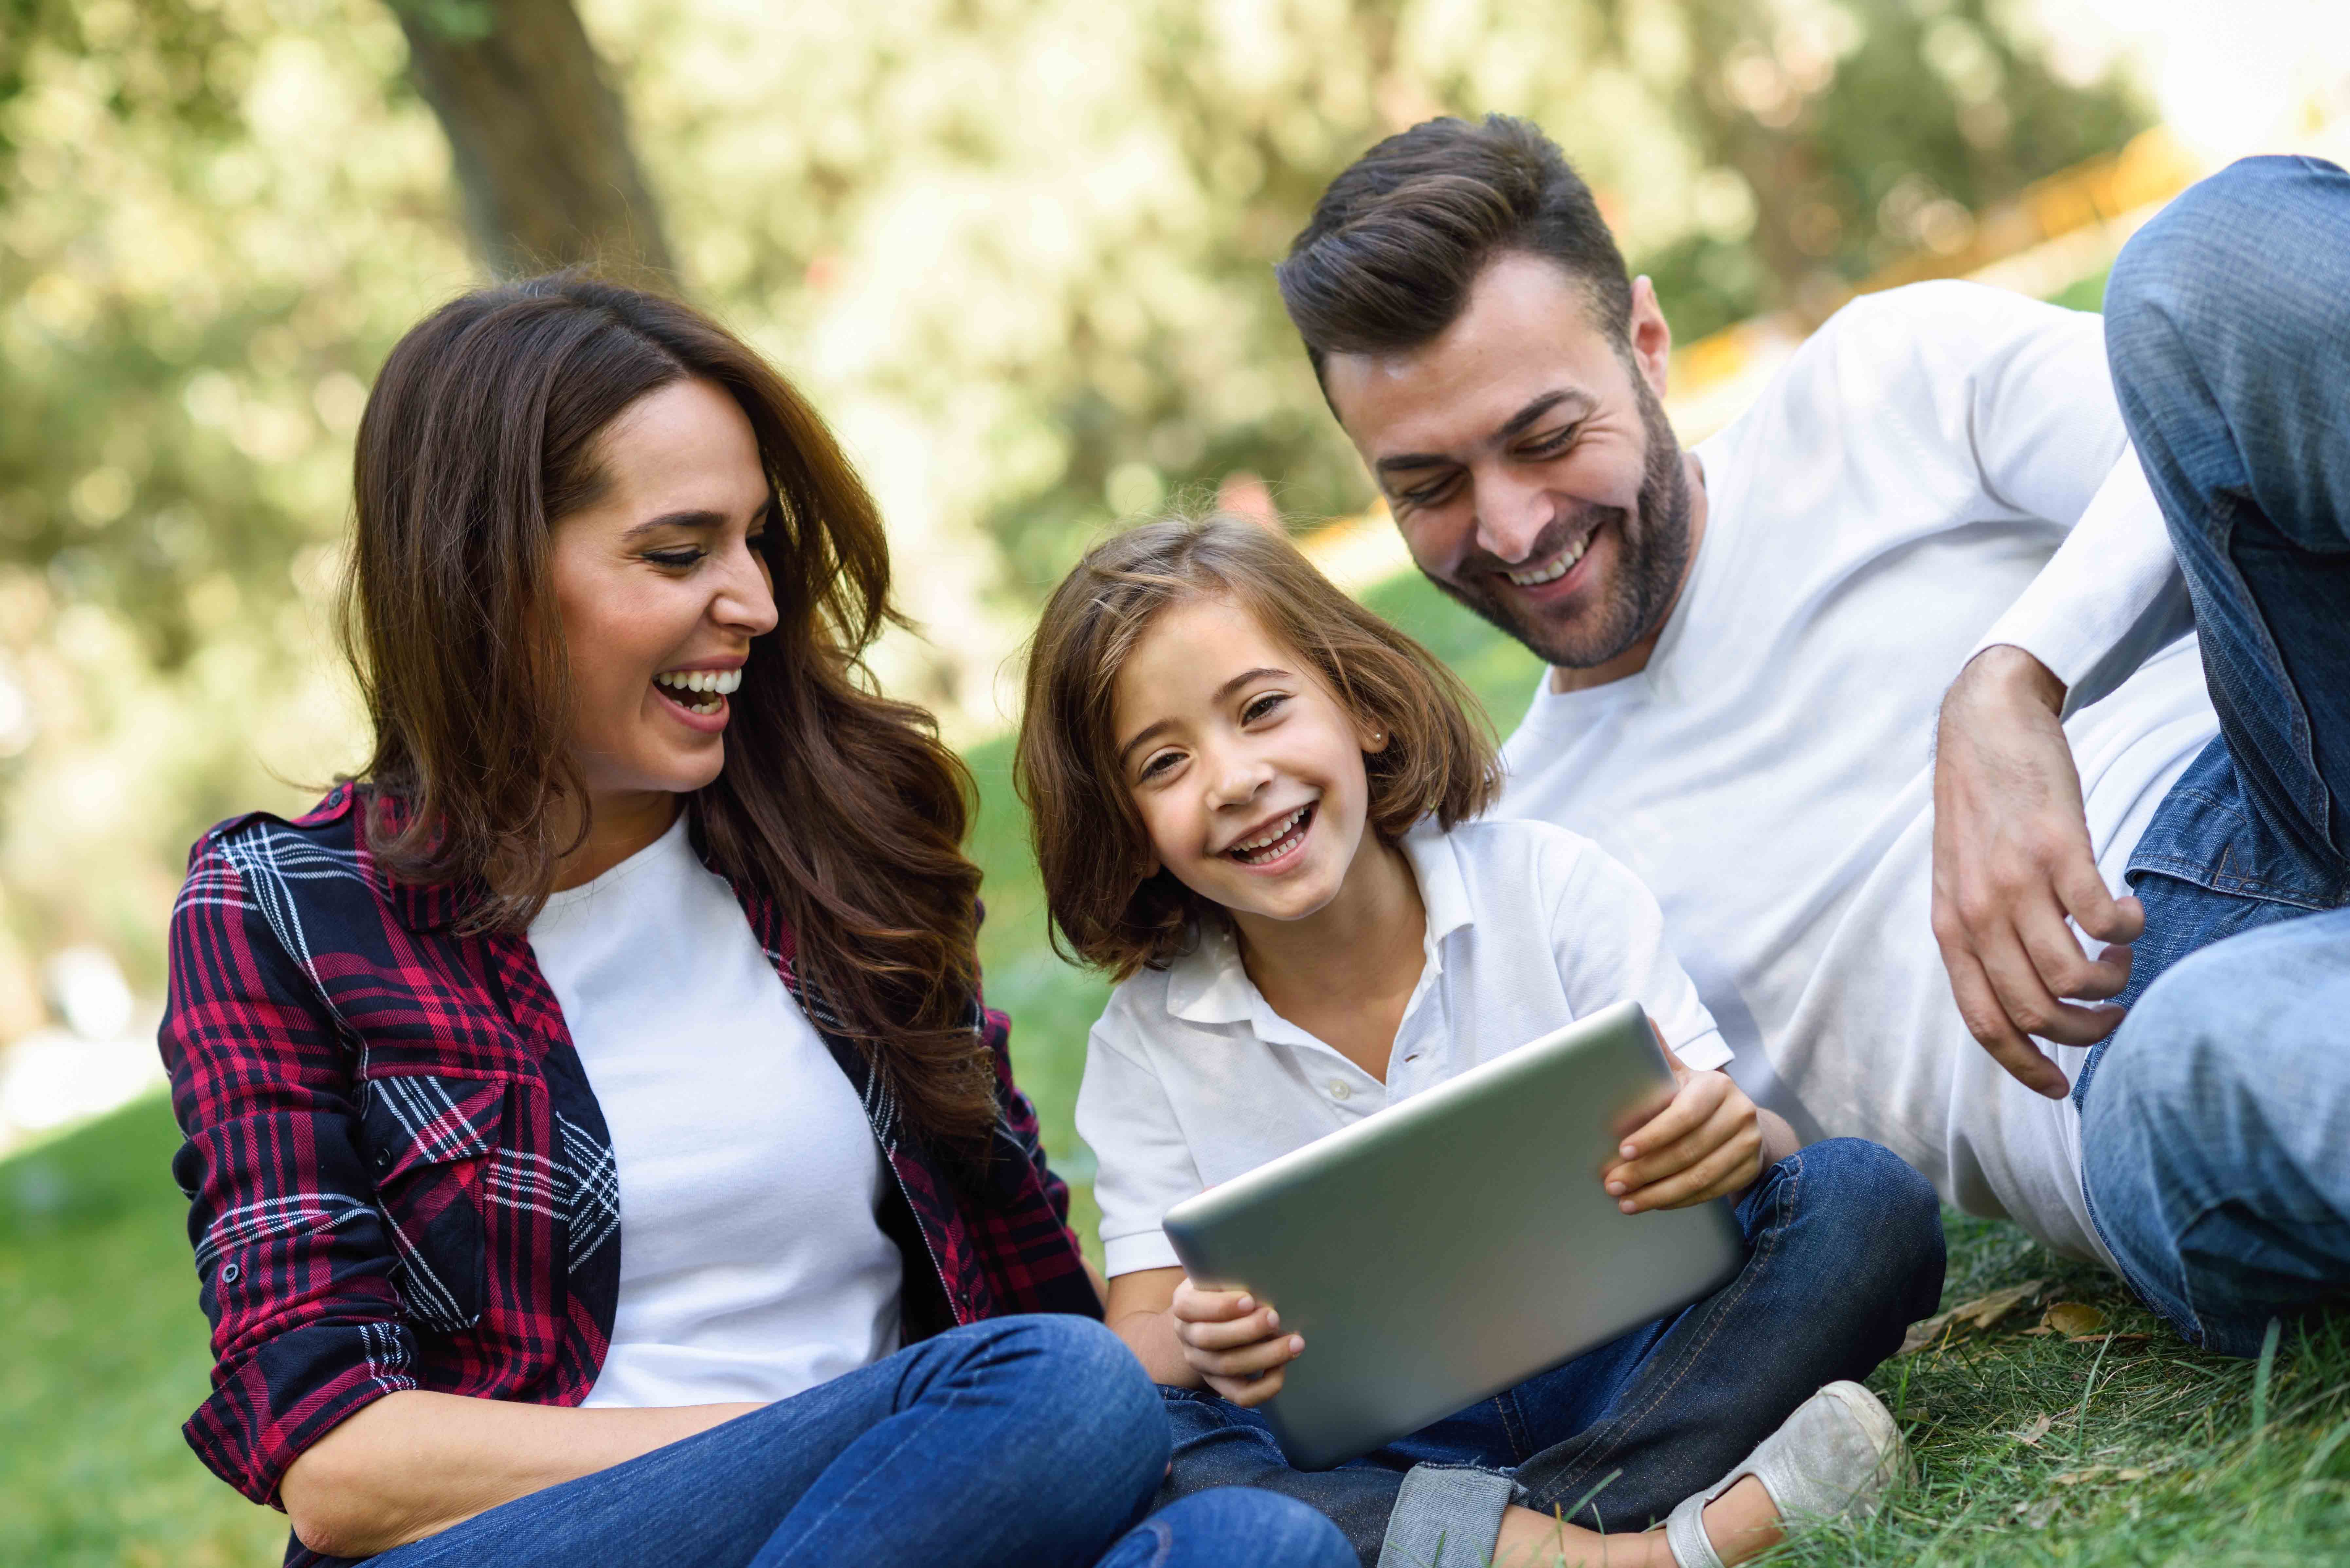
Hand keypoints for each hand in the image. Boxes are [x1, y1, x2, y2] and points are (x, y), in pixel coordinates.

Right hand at [1169, 1278, 1302, 1406]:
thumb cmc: (1226, 1289)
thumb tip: (1269, 1275)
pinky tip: (1282, 1369)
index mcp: (1184, 1304)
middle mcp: (1187, 1335)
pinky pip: (1240, 1395)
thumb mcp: (1221, 1275)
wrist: (1215, 1319)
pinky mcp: (1219, 1384)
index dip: (1220, 1307)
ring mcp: (1201, 1363)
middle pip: (1210, 1339)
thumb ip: (1234, 1274)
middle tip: (1276, 1318)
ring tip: (1294, 1343)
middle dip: (1247, 1330)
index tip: (1250, 1300)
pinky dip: (1264, 1387)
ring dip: (1264, 1355)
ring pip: (1227, 1366)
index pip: (1189, 1307)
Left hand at [1602, 1064, 1760, 1211]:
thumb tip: (1639, 1017)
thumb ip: (1660, 1053)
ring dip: (1659, 1193)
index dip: (1653, 1135)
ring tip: (1625, 1202)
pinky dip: (1679, 1200)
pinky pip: (1711, 1191)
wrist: (1742, 1121)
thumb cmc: (1697, 1097)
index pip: (1683, 1115)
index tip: (1622, 1151)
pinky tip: (1654, 1204)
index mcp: (1717, 1086)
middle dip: (1646, 1172)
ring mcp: (1749, 1143)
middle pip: (1688, 1151)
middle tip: (1612, 1184)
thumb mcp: (1682, 1074)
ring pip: (1699, 1177)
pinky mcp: (1750, 1169)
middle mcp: (1739, 1113)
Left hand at [1932, 645, 2142, 1098]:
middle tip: (2113, 1015)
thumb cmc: (1981, 809)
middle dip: (2084, 1032)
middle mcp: (1978, 912)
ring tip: (2121, 958)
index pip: (1984, 1021)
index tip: (2059, 1088)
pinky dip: (2128, 930)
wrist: (1983, 725)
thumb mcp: (1960, 880)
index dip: (2023, 1064)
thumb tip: (2024, 997)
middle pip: (2035, 1010)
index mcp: (1951, 927)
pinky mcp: (2059, 849)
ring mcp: (2016, 881)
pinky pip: (2103, 920)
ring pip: (2073, 975)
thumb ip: (1982, 935)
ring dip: (2112, 982)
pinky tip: (2129, 910)